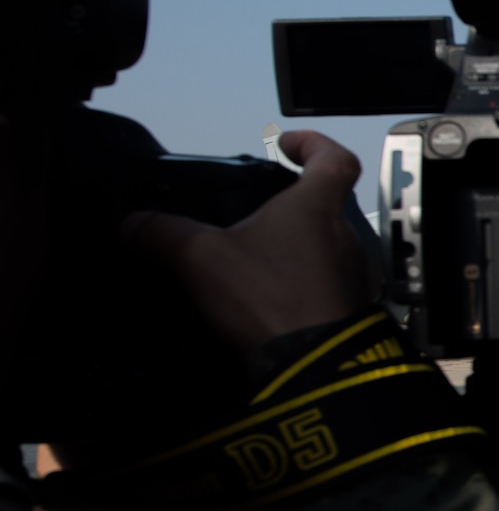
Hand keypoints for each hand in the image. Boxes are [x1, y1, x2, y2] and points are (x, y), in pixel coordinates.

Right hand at [121, 131, 374, 352]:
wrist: (317, 367)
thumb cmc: (274, 299)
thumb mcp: (201, 257)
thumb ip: (163, 234)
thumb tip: (133, 225)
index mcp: (317, 208)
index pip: (335, 158)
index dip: (314, 143)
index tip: (289, 144)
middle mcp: (346, 238)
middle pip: (326, 207)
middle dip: (289, 207)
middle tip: (254, 215)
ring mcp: (352, 277)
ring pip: (326, 249)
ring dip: (293, 251)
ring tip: (251, 263)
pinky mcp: (349, 312)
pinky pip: (324, 287)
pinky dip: (297, 287)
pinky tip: (265, 303)